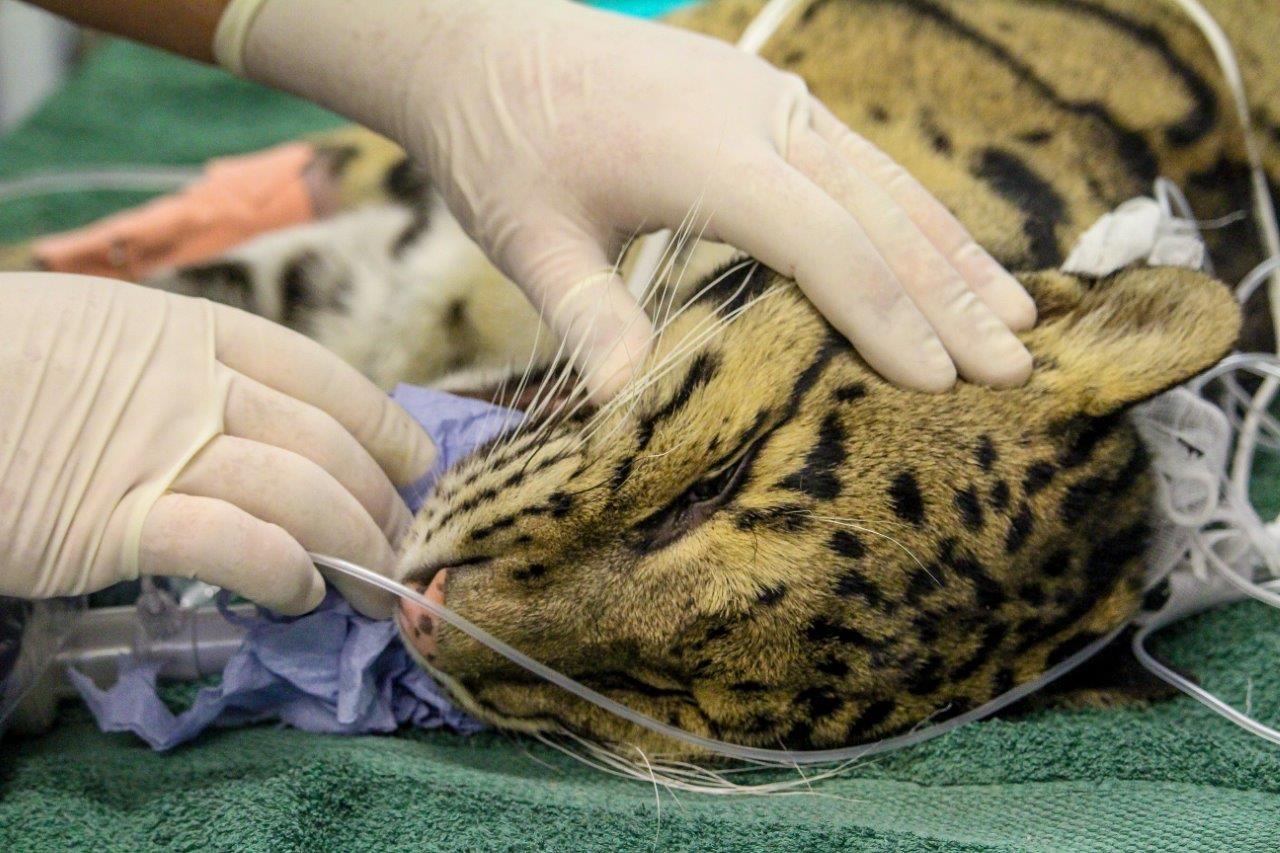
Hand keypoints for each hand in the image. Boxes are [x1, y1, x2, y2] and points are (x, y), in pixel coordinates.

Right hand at [0, 273, 434, 616]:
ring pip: (299, 493)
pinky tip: (299, 596)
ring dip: (355, 546)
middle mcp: (189, 383)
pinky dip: (283, 573)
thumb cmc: (0, 367)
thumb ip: (181, 374)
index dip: (383, 424)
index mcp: (190, 329)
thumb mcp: (100, 338)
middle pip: (326, 442)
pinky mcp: (114, 520)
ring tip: (375, 585)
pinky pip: (234, 546)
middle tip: (405, 545)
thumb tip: (256, 423)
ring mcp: (156, 448)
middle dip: (382, 501)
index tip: (416, 464)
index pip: (322, 376)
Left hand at [230, 0, 1035, 398]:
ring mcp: (772, 100)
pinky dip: (915, 216)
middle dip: (950, 297)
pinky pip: (863, 163)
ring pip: (888, 182)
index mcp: (705, 152)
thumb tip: (628, 414)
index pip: (823, 244)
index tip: (937, 383)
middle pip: (879, 214)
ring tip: (1019, 318)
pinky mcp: (770, 101)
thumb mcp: (530, 238)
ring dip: (955, 254)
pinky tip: (950, 255)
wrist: (483, 44)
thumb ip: (589, 317)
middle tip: (1016, 369)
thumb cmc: (501, 141)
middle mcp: (759, 116)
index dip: (884, 317)